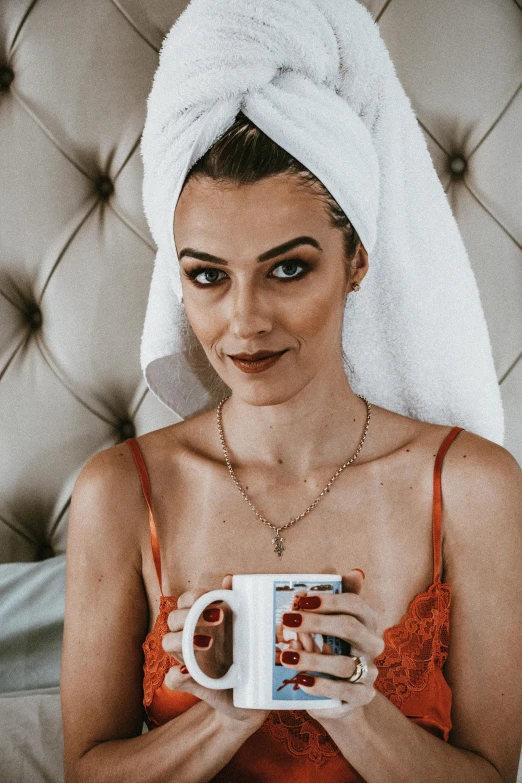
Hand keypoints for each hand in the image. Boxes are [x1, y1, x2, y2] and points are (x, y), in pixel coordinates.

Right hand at [161, 574, 269, 729]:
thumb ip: (236, 603)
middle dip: (189, 615)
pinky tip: (188, 671)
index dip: (193, 597)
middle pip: (174, 618)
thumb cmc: (249, 657)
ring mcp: (189, 660)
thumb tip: (229, 578)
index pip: (186, 601)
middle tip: (217, 619)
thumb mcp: (247, 629)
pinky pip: (172, 679)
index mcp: (204, 621)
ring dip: (182, 639)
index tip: (212, 598)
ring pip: (168, 641)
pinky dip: (177, 674)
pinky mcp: (192, 684)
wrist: (252, 699)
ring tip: (208, 642)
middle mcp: (192, 638)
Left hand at [280, 569, 384, 719]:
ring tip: (286, 657)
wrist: (338, 695)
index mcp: (367, 621)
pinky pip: (344, 692)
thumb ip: (337, 597)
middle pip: (350, 628)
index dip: (330, 600)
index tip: (302, 599)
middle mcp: (372, 645)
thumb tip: (355, 572)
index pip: (355, 604)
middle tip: (288, 620)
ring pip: (345, 664)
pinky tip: (301, 682)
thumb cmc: (333, 648)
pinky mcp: (361, 697)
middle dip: (317, 623)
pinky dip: (322, 686)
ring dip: (313, 659)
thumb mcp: (332, 622)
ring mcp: (369, 673)